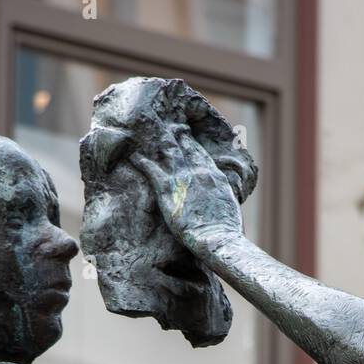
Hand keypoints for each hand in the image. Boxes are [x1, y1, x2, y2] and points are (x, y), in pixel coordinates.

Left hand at [129, 121, 243, 256]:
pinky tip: (135, 157)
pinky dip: (143, 162)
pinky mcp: (167, 190)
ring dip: (162, 142)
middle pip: (187, 147)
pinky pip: (152, 171)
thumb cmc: (226, 229)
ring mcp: (182, 179)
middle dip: (179, 135)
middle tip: (174, 127)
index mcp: (214, 176)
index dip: (193, 144)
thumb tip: (221, 194)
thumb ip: (222, 193)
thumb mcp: (229, 205)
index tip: (188, 137)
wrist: (216, 236)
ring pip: (170, 153)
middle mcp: (198, 172)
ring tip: (153, 133)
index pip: (201, 154)